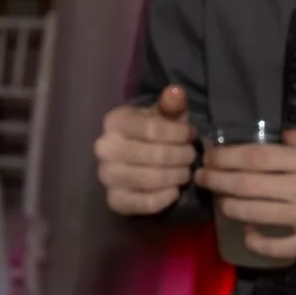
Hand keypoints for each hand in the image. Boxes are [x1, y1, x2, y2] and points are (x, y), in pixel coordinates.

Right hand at [94, 84, 197, 215]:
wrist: (133, 160)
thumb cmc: (153, 133)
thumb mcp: (162, 116)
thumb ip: (171, 105)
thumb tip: (177, 91)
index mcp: (114, 122)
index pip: (153, 129)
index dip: (180, 133)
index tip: (191, 135)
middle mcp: (104, 148)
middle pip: (156, 155)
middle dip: (182, 156)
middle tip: (191, 155)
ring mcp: (107, 176)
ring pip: (153, 179)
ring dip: (178, 176)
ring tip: (185, 171)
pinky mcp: (114, 200)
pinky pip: (146, 203)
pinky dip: (166, 198)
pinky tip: (174, 190)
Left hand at [198, 132, 295, 261]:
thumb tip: (282, 136)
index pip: (254, 157)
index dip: (224, 157)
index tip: (209, 156)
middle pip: (245, 184)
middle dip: (215, 180)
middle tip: (201, 177)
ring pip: (253, 213)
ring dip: (229, 206)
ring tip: (219, 200)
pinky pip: (274, 246)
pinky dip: (255, 239)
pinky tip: (248, 232)